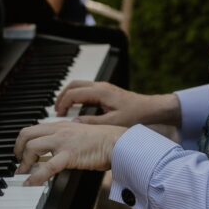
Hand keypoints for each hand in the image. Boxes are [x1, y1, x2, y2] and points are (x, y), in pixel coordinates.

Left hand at [14, 122, 125, 185]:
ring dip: (24, 162)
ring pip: (31, 147)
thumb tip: (59, 150)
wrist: (119, 142)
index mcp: (62, 125)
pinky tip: (31, 184)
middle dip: (18, 150)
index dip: (24, 141)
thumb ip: (68, 139)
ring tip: (24, 173)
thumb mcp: (82, 134)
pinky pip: (47, 166)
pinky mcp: (69, 154)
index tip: (23, 154)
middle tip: (20, 163)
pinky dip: (35, 177)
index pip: (34, 128)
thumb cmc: (106, 140)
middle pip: (26, 134)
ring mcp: (63, 141)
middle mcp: (59, 130)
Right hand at [55, 80, 179, 127]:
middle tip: (56, 110)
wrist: (153, 109)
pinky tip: (78, 109)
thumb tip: (73, 123)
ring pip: (80, 85)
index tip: (58, 115)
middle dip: (62, 95)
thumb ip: (91, 122)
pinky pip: (87, 90)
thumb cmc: (136, 115)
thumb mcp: (112, 122)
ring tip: (63, 109)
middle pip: (73, 84)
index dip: (62, 103)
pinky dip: (78, 97)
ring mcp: (104, 88)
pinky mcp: (107, 92)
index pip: (73, 93)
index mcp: (100, 92)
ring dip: (69, 95)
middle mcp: (101, 86)